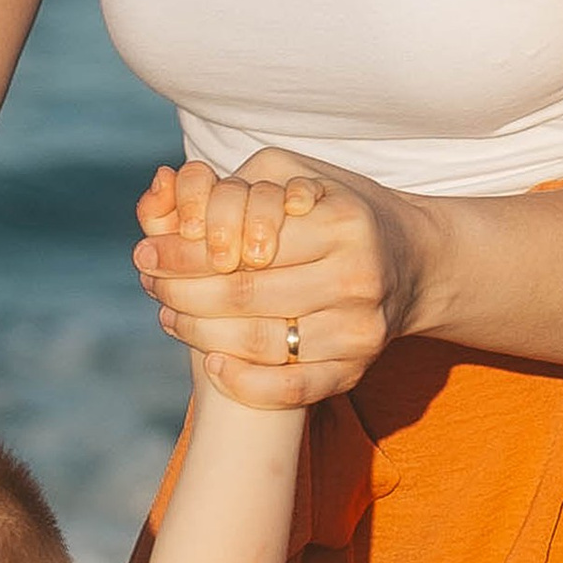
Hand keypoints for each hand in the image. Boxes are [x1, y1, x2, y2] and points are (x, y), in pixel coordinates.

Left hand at [134, 150, 417, 405]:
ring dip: (200, 333)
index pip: (244, 242)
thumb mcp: (295, 174)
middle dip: (181, 291)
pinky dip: (246, 383)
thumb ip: (235, 182)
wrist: (414, 262)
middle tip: (148, 282)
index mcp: (342, 223)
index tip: (147, 252)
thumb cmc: (336, 211)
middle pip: (244, 295)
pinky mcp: (357, 369)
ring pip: (260, 342)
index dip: (185, 251)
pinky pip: (292, 388)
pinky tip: (213, 364)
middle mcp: (357, 276)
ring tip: (168, 315)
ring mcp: (360, 329)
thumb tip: (164, 184)